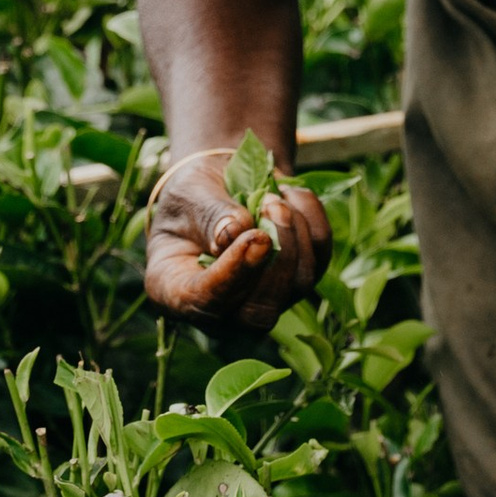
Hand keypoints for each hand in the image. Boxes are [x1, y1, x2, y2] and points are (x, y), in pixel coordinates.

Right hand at [143, 154, 331, 331]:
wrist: (222, 183)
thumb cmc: (194, 193)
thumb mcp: (190, 194)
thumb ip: (210, 215)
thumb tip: (233, 234)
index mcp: (176, 290)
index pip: (207, 302)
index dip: (233, 276)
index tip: (254, 237)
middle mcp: (221, 308)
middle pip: (260, 312)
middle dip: (277, 261)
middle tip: (272, 205)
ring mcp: (264, 298)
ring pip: (298, 284)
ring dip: (295, 232)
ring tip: (274, 196)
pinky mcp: (297, 279)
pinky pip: (319, 257)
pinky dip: (311, 219)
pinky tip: (289, 195)